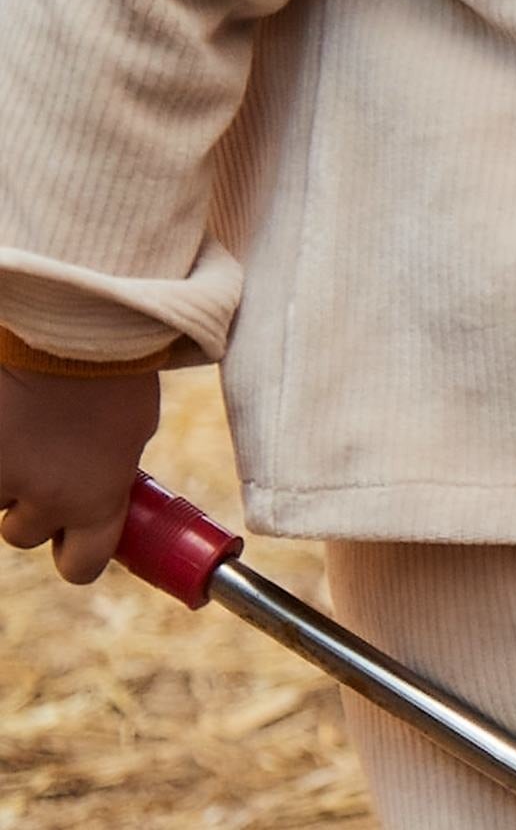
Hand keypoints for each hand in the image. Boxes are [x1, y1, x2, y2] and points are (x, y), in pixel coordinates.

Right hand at [0, 365, 159, 583]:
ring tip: (22, 425)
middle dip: (30, 504)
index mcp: (98, 500)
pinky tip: (8, 414)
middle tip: (42, 457)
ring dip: (4, 475)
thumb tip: (108, 486)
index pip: (80, 567)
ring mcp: (1, 475)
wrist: (79, 315)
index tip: (72, 534)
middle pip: (24, 533)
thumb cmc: (120, 361)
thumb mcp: (135, 426)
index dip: (75, 551)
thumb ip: (113, 468)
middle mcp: (46, 499)